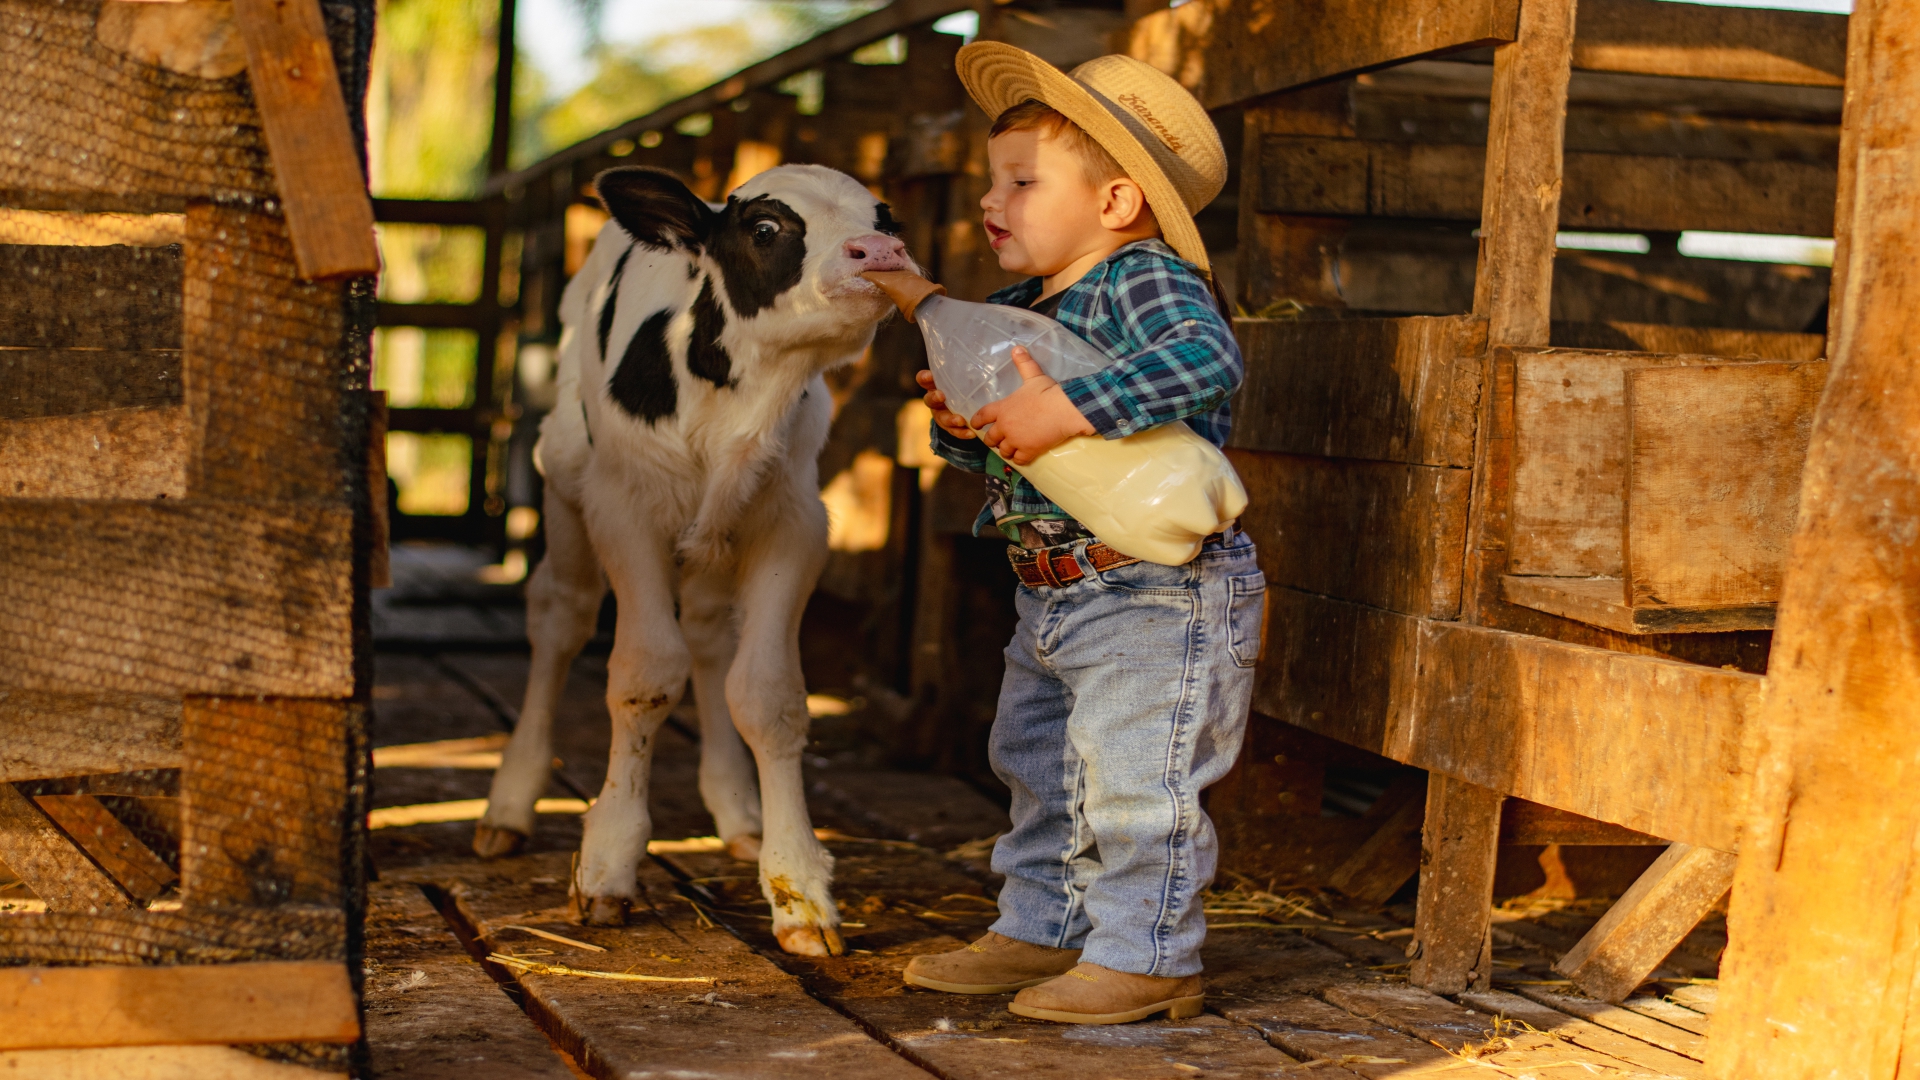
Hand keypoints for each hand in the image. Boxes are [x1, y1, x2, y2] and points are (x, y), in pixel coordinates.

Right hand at [916, 369, 975, 439]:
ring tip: (961, 420)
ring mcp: (941, 415)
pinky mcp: (950, 428)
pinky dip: (962, 433)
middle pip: (929, 400)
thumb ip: (971, 368)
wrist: (968, 407)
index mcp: (936, 385)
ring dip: (950, 419)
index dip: (924, 378)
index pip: (924, 379)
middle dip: (934, 398)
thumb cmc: (966, 386)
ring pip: (941, 418)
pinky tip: (971, 433)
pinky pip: (954, 432)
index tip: (929, 376)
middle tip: (942, 396)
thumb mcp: (966, 376)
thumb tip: (996, 352)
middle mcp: (936, 400)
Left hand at [969, 346, 1094, 465]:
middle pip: (990, 438)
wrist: (1063, 410)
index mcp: (1003, 408)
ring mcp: (1016, 440)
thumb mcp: (1034, 376)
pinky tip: (1022, 457)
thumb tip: (1017, 348)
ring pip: (1003, 451)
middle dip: (991, 440)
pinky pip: (1018, 460)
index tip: (975, 424)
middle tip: (996, 440)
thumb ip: (1024, 364)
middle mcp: (1005, 426)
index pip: (982, 416)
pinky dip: (1019, 459)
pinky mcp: (1028, 451)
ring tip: (1010, 449)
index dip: (977, 421)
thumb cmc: (1048, 392)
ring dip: (1006, 450)